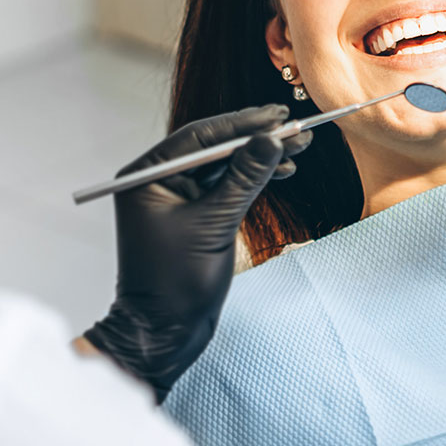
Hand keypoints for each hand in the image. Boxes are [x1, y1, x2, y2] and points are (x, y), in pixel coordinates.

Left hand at [84, 104, 310, 399]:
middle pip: (214, 148)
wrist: (165, 329)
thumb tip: (272, 140)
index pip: (199, 138)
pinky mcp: (194, 214)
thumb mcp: (214, 223)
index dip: (242, 124)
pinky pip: (226, 186)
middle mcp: (158, 181)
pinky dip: (253, 178)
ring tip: (299, 146)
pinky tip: (282, 170)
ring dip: (260, 157)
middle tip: (295, 125)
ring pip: (224, 166)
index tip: (278, 116)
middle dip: (255, 138)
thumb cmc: (176, 281)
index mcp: (146, 177)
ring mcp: (176, 198)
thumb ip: (243, 178)